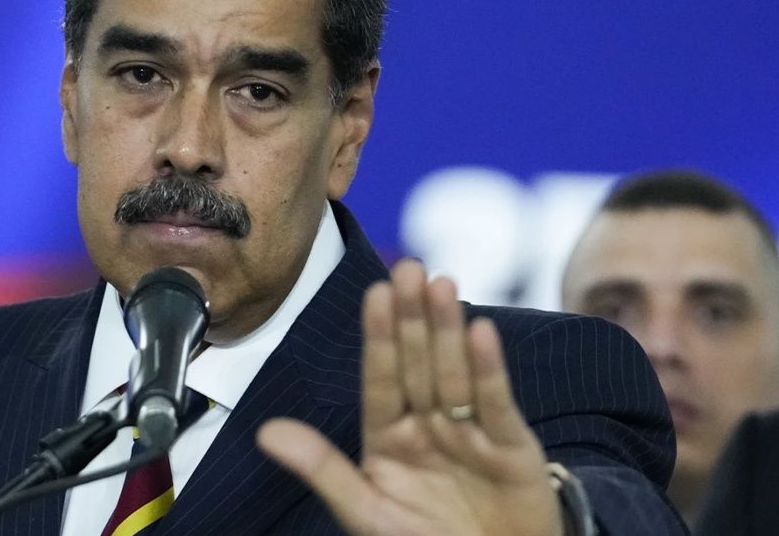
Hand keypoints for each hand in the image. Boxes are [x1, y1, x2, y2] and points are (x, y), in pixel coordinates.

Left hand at [257, 259, 561, 535]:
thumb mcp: (365, 511)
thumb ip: (321, 468)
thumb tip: (265, 433)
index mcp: (389, 437)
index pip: (380, 378)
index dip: (378, 336)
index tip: (376, 292)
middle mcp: (428, 425)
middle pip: (418, 364)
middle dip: (413, 318)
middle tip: (410, 268)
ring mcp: (470, 433)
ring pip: (454, 374)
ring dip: (447, 330)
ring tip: (441, 284)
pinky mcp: (513, 448)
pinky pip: (496, 404)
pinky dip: (488, 370)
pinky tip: (480, 332)